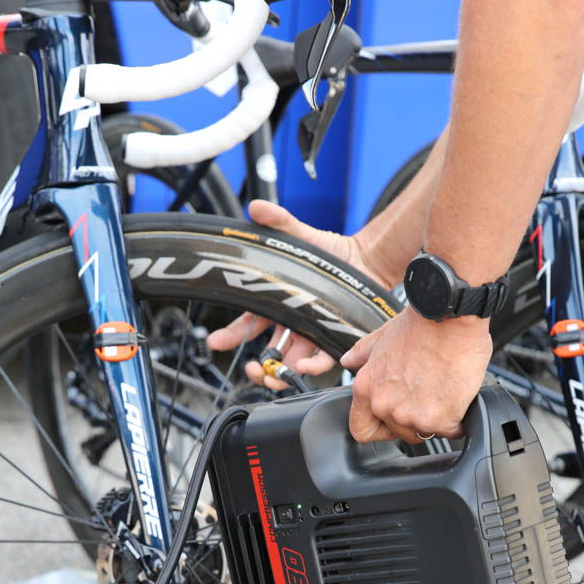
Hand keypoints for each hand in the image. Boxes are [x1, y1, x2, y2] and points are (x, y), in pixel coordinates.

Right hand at [206, 199, 391, 389]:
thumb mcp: (300, 235)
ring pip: (291, 361)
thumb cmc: (330, 250)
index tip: (216, 342)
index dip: (231, 335)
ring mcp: (311, 332)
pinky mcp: (332, 338)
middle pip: (268, 351)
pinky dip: (311, 366)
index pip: (248, 322)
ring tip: (276, 375)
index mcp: (276, 301)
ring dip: (280, 372)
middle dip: (258, 366)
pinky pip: (320, 359)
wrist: (366, 259)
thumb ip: (279, 222)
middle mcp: (291, 321)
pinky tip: (306, 366)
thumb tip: (257, 208)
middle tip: (253, 370)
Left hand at [340, 307, 492, 442]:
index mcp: (366, 387)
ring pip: (425, 432)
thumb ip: (362, 354)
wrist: (449, 315)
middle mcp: (384, 404)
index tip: (391, 423)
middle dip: (413, 418)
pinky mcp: (439, 419)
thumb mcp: (382, 336)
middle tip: (428, 394)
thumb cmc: (421, 323)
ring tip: (443, 390)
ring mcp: (411, 415)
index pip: (361, 429)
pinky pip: (451, 431)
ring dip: (436, 418)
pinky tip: (459, 395)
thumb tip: (348, 360)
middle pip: (399, 432)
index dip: (378, 428)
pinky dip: (458, 418)